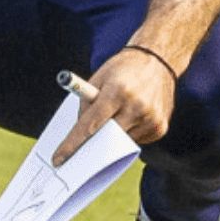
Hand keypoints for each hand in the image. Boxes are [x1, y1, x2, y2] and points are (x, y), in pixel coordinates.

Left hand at [52, 48, 177, 165]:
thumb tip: (79, 135)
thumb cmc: (121, 69)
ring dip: (111, 135)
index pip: (90, 124)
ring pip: (120, 142)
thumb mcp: (98, 79)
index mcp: (117, 91)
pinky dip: (127, 133)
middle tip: (79, 149)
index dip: (72, 144)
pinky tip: (130, 116)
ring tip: (116, 114)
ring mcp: (151, 119)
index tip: (59, 159)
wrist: (157, 61)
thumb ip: (86, 105)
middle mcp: (137, 106)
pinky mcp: (160, 127)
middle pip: (106, 138)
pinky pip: (136, 141)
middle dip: (92, 144)